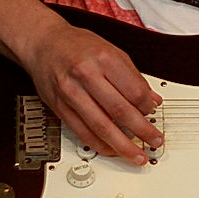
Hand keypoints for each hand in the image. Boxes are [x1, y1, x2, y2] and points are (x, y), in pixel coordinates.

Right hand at [19, 20, 163, 164]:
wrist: (44, 43)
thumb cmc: (78, 45)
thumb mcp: (112, 51)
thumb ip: (133, 77)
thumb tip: (152, 100)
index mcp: (104, 58)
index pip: (134, 90)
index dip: (148, 107)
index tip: (153, 114)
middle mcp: (87, 75)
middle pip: (119, 111)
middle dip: (141, 131)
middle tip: (154, 141)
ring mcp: (71, 93)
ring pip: (100, 126)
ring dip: (121, 145)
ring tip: (136, 155)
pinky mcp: (59, 107)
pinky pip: (82, 132)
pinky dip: (99, 144)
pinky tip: (112, 150)